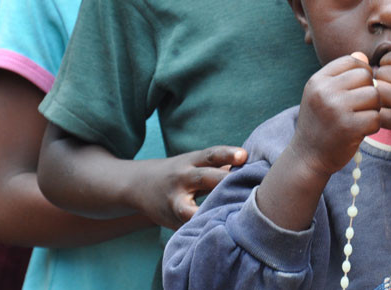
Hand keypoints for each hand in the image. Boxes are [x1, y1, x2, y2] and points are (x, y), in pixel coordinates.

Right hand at [131, 146, 246, 228]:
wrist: (138, 185)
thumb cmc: (179, 174)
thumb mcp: (194, 163)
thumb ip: (218, 166)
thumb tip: (251, 167)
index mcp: (190, 162)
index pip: (210, 155)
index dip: (227, 154)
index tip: (244, 156)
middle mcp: (181, 180)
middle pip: (203, 179)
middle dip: (224, 182)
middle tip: (248, 186)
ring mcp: (174, 203)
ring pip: (191, 210)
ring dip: (210, 213)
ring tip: (232, 217)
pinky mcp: (172, 223)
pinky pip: (189, 228)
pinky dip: (202, 231)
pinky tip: (220, 237)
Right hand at [290, 53, 378, 179]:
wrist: (307, 156)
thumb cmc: (319, 123)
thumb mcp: (321, 94)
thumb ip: (341, 75)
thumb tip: (362, 56)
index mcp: (318, 80)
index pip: (352, 61)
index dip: (361, 72)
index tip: (358, 89)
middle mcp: (324, 91)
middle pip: (366, 76)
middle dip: (369, 89)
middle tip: (362, 105)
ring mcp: (336, 109)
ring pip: (374, 95)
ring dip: (374, 108)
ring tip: (362, 117)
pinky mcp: (348, 128)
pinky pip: (376, 117)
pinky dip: (374, 125)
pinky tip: (363, 130)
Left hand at [375, 50, 390, 152]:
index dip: (387, 63)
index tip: (389, 72)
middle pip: (380, 72)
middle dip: (381, 80)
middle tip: (387, 89)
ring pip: (376, 91)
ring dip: (378, 97)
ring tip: (385, 103)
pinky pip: (379, 114)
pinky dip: (379, 115)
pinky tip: (386, 117)